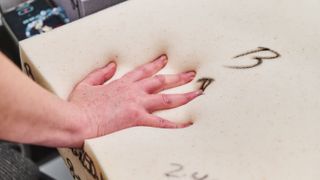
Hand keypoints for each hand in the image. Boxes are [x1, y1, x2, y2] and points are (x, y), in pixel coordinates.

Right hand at [68, 55, 201, 140]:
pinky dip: (174, 124)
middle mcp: (133, 91)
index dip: (155, 65)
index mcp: (122, 83)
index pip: (143, 71)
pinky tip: (185, 123)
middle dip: (177, 77)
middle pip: (160, 81)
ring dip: (182, 94)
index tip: (164, 60)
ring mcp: (136, 104)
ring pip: (165, 97)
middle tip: (190, 74)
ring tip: (196, 92)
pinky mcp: (136, 118)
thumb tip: (112, 65)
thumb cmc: (80, 105)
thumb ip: (101, 73)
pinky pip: (160, 122)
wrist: (77, 119)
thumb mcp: (88, 83)